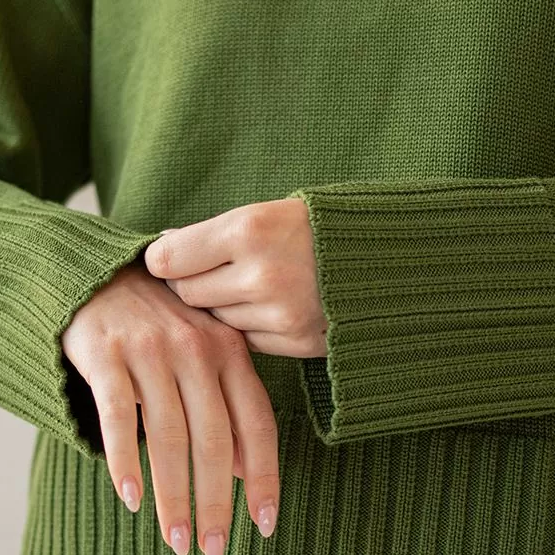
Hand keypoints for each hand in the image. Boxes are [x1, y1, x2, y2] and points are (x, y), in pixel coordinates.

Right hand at [60, 261, 280, 554]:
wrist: (98, 277)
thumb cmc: (158, 327)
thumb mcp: (203, 356)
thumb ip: (227, 407)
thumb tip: (248, 472)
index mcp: (229, 350)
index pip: (257, 424)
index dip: (265, 479)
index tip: (264, 527)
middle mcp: (196, 348)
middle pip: (214, 440)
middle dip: (216, 503)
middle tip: (213, 551)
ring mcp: (150, 349)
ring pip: (169, 437)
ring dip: (174, 498)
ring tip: (177, 541)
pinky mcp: (106, 354)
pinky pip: (119, 417)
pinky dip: (126, 462)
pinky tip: (131, 499)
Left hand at [143, 197, 327, 357]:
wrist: (394, 257)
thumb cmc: (321, 227)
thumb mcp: (268, 212)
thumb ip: (213, 234)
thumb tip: (161, 251)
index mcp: (250, 230)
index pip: (169, 258)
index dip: (162, 259)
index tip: (166, 258)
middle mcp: (262, 275)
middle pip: (189, 293)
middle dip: (192, 284)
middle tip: (209, 271)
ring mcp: (280, 314)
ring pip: (216, 320)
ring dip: (223, 307)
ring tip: (251, 285)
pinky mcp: (297, 342)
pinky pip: (246, 341)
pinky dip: (249, 327)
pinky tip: (271, 306)